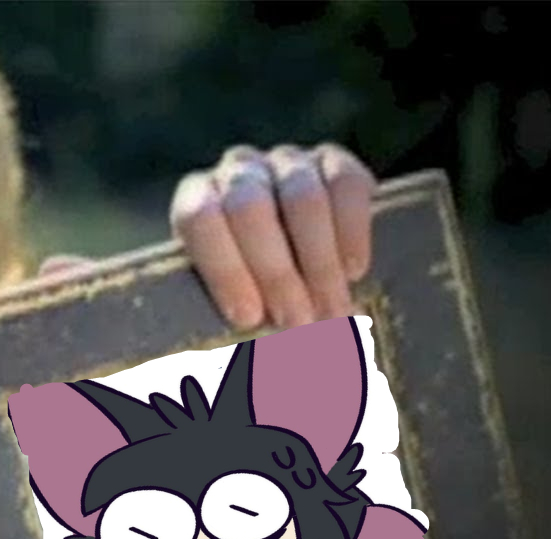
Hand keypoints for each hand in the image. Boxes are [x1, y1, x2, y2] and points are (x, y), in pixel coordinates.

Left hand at [170, 143, 377, 329]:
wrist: (293, 255)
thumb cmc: (250, 290)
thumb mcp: (229, 302)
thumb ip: (231, 318)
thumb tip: (229, 364)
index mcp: (196, 198)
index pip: (199, 218)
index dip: (223, 268)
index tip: (248, 318)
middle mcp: (237, 171)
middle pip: (249, 207)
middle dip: (275, 272)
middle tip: (297, 324)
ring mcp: (286, 161)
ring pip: (303, 198)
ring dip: (318, 263)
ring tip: (332, 313)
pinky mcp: (334, 161)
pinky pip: (347, 184)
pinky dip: (353, 231)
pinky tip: (354, 271)